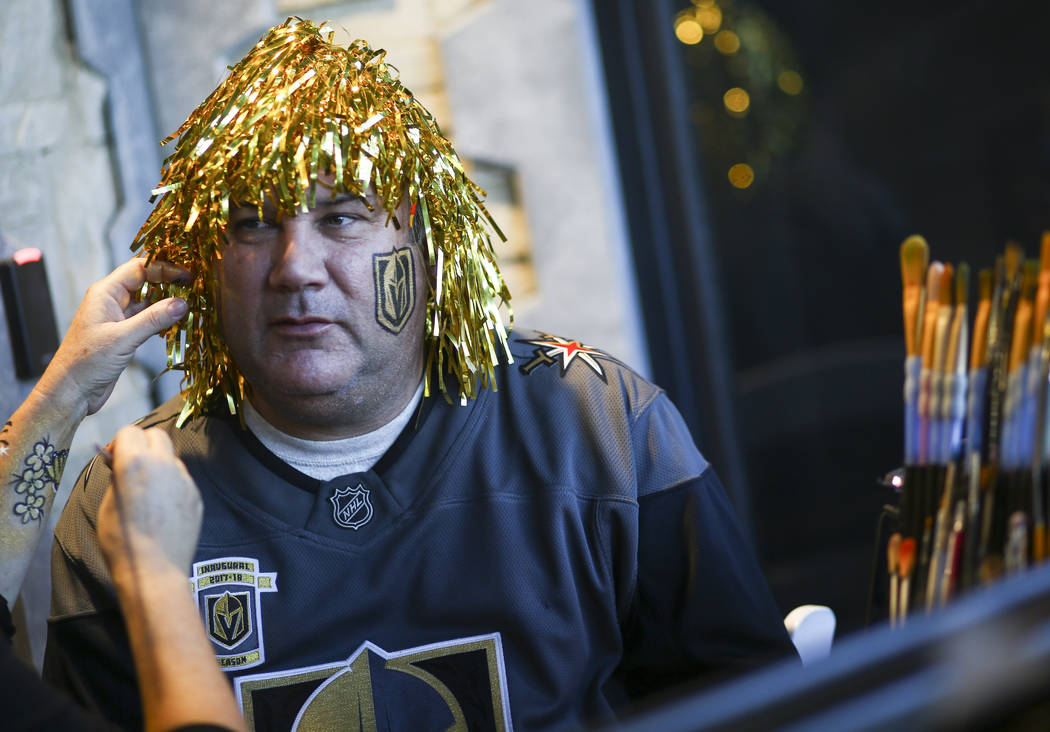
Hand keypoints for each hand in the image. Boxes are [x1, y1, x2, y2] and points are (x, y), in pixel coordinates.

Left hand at [35, 258, 190, 418]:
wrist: (72, 391)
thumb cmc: (87, 362)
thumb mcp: (123, 339)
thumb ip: (153, 319)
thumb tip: (182, 303)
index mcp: (106, 293)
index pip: (139, 268)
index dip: (164, 268)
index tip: (188, 276)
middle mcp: (112, 300)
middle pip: (146, 282)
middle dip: (170, 284)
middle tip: (195, 290)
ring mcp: (119, 317)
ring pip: (149, 301)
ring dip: (168, 303)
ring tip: (191, 306)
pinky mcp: (125, 333)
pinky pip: (148, 319)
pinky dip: (163, 319)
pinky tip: (178, 323)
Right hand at [98, 426, 201, 577]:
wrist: (155, 571)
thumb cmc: (122, 541)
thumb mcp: (107, 506)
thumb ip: (117, 478)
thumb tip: (121, 464)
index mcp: (135, 463)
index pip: (130, 431)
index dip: (119, 443)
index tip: (114, 458)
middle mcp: (164, 465)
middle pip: (156, 435)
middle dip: (143, 444)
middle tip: (132, 466)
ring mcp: (184, 480)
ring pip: (171, 457)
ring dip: (159, 464)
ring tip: (147, 492)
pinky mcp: (196, 495)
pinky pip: (182, 479)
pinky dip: (171, 484)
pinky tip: (162, 508)